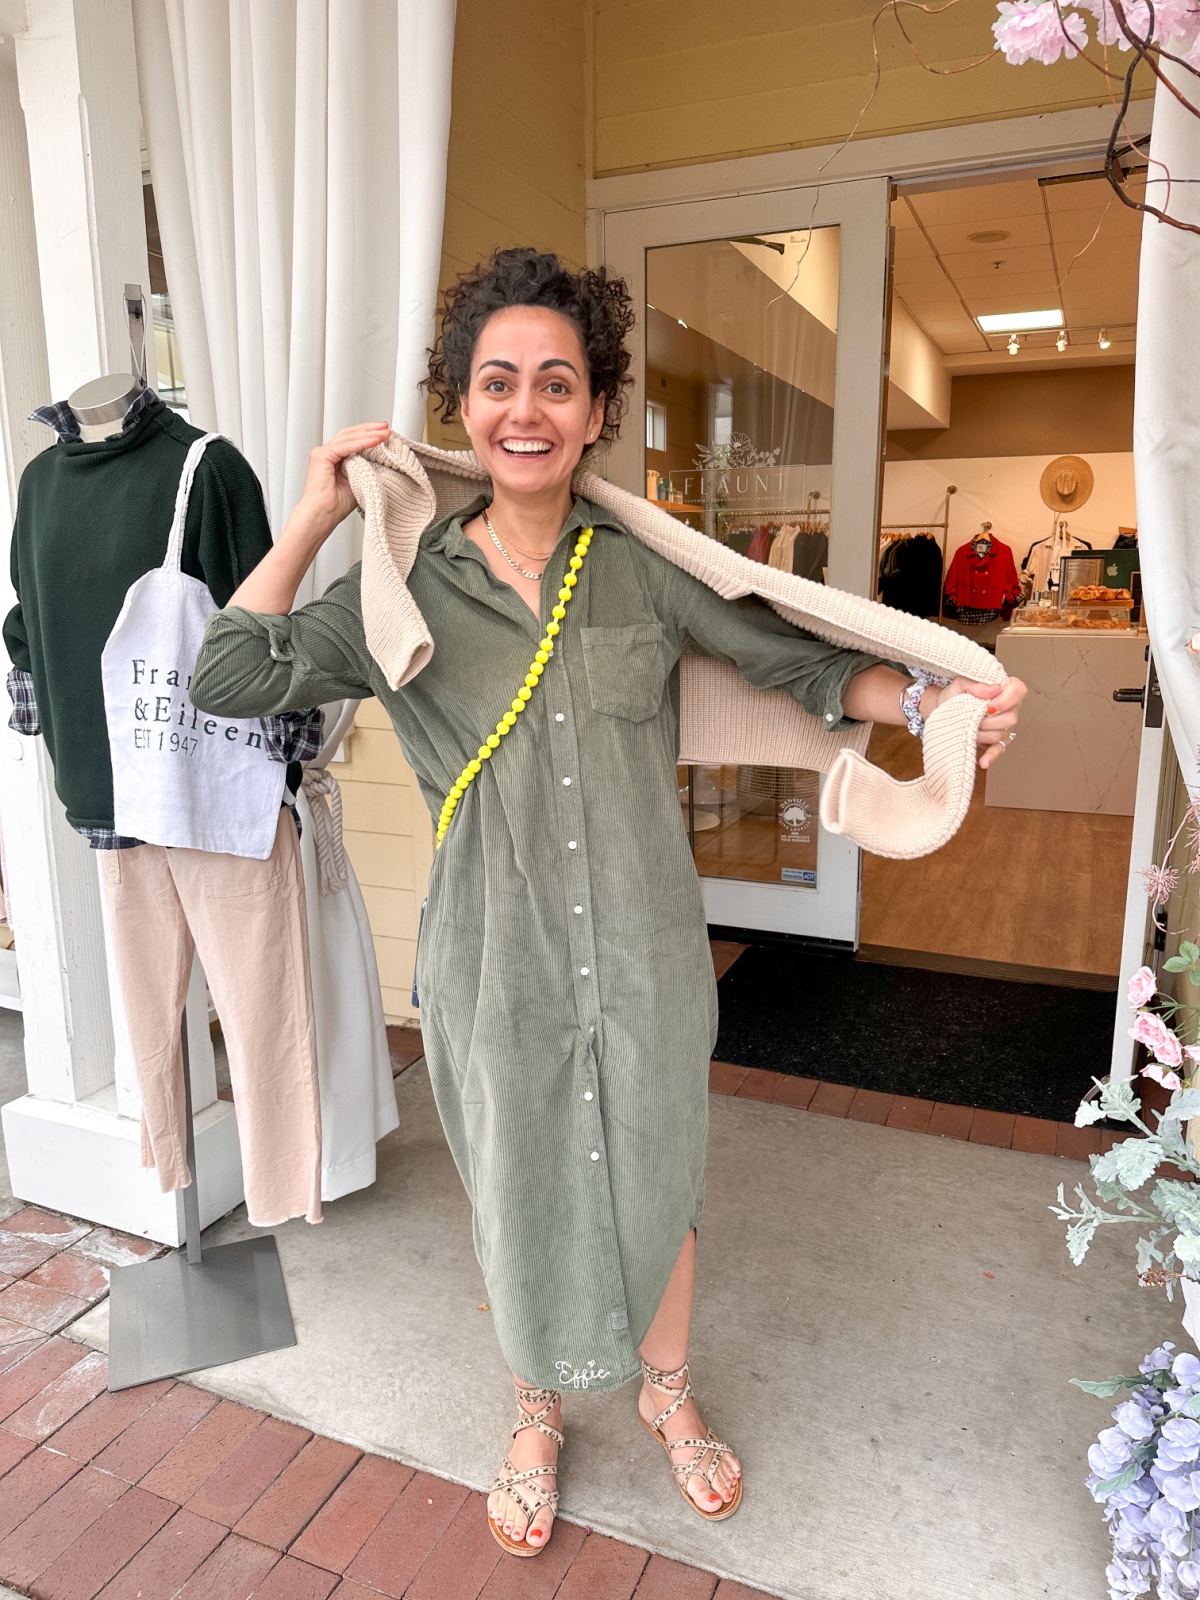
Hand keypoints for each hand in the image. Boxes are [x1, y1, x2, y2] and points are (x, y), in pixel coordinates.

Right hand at [290, 421, 391, 541]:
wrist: (322, 516)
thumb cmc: (335, 506)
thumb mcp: (359, 482)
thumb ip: (367, 469)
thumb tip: (384, 462)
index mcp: (334, 459)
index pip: (352, 440)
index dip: (369, 434)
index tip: (385, 433)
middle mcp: (327, 453)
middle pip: (350, 434)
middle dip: (370, 429)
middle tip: (386, 427)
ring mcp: (322, 453)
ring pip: (348, 437)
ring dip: (368, 433)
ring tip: (384, 432)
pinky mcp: (321, 456)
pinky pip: (345, 446)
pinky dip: (361, 442)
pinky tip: (374, 440)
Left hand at [926, 675, 1026, 768]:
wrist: (942, 709)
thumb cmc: (954, 694)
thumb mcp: (961, 684)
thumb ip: (977, 685)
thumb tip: (994, 688)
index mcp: (1005, 689)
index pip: (1019, 690)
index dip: (1005, 699)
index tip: (987, 704)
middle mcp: (1010, 708)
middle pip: (1010, 718)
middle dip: (987, 719)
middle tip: (971, 716)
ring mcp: (1005, 726)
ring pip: (1000, 734)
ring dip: (980, 733)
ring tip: (967, 727)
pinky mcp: (996, 741)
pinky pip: (997, 750)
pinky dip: (990, 757)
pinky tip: (983, 762)